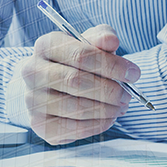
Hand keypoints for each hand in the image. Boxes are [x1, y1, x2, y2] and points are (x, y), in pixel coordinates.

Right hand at [21, 24, 138, 144]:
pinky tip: (108, 118)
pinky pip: (74, 129)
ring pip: (77, 108)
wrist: (47, 85)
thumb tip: (111, 41)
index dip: (112, 66)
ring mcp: (32, 100)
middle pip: (76, 82)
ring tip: (120, 106)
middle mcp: (32, 71)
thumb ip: (102, 38)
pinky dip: (98, 125)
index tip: (134, 74)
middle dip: (110, 90)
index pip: (80, 55)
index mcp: (45, 45)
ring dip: (107, 110)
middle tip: (128, 95)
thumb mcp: (89, 43)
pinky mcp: (39, 124)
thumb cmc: (74, 62)